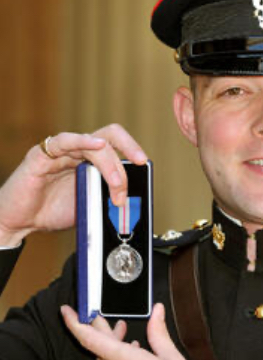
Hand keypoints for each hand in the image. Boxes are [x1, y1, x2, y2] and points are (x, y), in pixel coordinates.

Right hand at [0, 125, 146, 245]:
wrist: (20, 223)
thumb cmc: (52, 213)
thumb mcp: (90, 207)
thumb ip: (107, 200)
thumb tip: (132, 204)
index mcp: (89, 162)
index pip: (115, 145)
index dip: (132, 150)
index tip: (145, 165)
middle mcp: (76, 153)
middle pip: (109, 136)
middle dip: (128, 150)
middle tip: (139, 167)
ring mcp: (59, 152)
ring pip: (92, 143)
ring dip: (110, 164)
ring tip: (117, 185)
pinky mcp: (41, 156)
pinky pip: (64, 142)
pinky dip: (82, 141)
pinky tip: (96, 145)